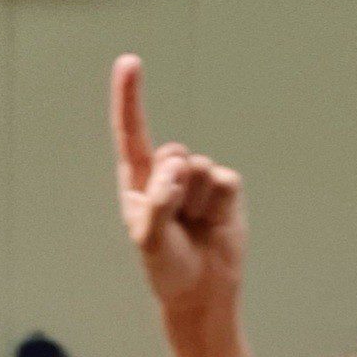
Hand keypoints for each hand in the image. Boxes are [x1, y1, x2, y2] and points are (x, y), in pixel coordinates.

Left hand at [111, 54, 245, 319]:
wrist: (202, 294)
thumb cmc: (168, 270)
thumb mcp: (150, 242)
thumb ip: (156, 203)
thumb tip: (178, 168)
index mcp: (138, 182)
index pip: (132, 133)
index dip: (130, 97)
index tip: (130, 62)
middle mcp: (166, 174)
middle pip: (172, 153)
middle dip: (174, 187)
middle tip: (176, 221)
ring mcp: (198, 180)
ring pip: (200, 168)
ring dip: (197, 204)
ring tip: (195, 227)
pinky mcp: (226, 189)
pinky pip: (225, 182)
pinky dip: (219, 207)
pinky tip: (214, 225)